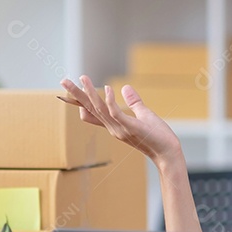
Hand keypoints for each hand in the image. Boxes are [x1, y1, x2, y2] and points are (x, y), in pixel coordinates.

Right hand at [59, 75, 181, 166]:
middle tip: (64, 81)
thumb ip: (133, 102)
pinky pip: (116, 113)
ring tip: (82, 78)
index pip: (92, 112)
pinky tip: (108, 88)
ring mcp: (120, 129)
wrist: (168, 153)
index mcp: (114, 124)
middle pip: (90, 109)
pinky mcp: (131, 128)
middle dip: (77, 94)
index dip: (81, 101)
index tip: (71, 89)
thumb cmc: (157, 136)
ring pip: (100, 109)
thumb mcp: (143, 115)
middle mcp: (113, 127)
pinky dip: (110, 101)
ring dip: (90, 93)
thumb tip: (125, 87)